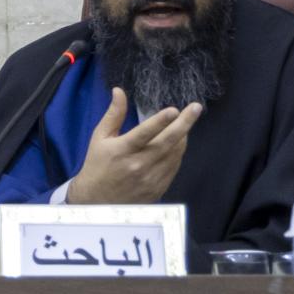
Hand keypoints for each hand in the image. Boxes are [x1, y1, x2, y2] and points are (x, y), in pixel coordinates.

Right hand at [65, 87, 200, 205]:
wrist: (98, 201)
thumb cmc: (98, 165)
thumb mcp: (100, 138)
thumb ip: (113, 114)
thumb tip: (119, 91)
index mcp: (122, 151)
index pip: (144, 133)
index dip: (160, 121)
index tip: (174, 110)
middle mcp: (138, 165)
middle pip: (167, 142)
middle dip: (184, 123)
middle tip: (196, 108)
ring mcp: (150, 178)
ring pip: (175, 153)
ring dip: (183, 136)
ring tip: (185, 122)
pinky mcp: (158, 187)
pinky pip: (174, 166)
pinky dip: (178, 152)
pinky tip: (178, 142)